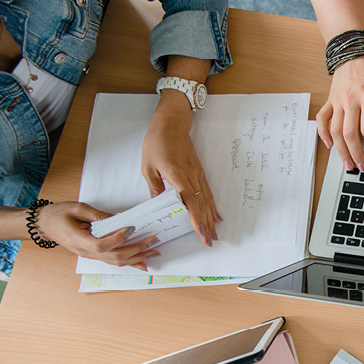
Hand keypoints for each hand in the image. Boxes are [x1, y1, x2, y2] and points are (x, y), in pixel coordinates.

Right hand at [33, 202, 159, 269]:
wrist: (45, 224)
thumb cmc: (58, 215)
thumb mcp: (77, 208)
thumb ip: (98, 215)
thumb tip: (120, 218)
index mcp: (78, 240)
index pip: (101, 245)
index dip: (118, 239)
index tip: (131, 228)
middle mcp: (86, 252)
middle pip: (114, 256)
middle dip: (136, 248)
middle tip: (152, 240)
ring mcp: (90, 256)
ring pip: (117, 261)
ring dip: (137, 257)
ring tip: (154, 251)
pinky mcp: (95, 255)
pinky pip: (114, 261)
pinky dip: (130, 263)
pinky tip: (143, 263)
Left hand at [142, 95, 218, 246]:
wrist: (171, 123)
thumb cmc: (157, 142)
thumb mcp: (148, 166)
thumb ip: (155, 187)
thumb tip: (158, 205)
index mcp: (177, 175)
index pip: (190, 201)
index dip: (195, 218)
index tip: (200, 232)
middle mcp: (191, 176)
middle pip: (201, 204)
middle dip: (205, 224)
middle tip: (209, 241)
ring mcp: (197, 174)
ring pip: (207, 200)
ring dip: (211, 218)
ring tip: (214, 233)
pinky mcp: (199, 172)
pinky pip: (207, 193)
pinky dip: (212, 206)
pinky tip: (215, 215)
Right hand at [317, 56, 363, 171]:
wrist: (353, 56)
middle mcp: (350, 101)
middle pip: (350, 134)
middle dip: (356, 154)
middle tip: (362, 167)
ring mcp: (337, 102)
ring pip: (335, 131)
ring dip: (341, 150)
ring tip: (348, 163)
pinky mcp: (329, 101)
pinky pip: (322, 119)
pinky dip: (322, 133)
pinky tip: (329, 145)